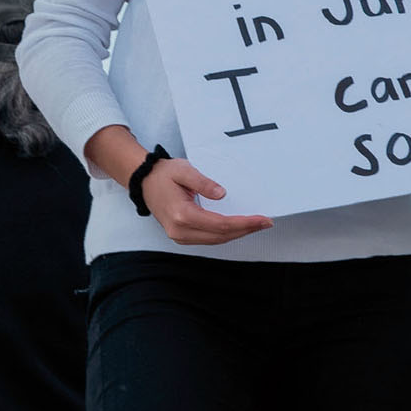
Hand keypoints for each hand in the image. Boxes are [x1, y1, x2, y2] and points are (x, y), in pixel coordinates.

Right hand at [142, 157, 273, 245]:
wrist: (145, 182)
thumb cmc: (164, 174)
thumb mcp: (183, 170)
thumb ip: (203, 182)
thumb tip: (221, 194)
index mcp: (182, 215)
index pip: (220, 224)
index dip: (244, 223)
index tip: (262, 219)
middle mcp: (180, 231)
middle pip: (220, 236)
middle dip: (245, 230)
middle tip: (266, 222)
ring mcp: (179, 236)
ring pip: (215, 240)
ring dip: (237, 234)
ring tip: (256, 225)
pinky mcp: (182, 236)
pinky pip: (208, 239)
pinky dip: (225, 234)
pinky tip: (238, 227)